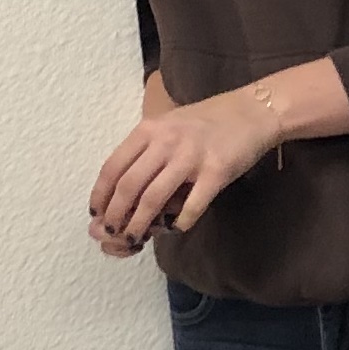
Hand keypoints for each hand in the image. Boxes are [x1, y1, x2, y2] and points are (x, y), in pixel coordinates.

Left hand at [89, 87, 274, 253]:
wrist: (253, 111)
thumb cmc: (208, 121)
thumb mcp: (169, 126)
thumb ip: (147, 151)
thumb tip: (123, 189)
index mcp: (149, 130)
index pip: (113, 167)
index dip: (100, 195)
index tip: (95, 213)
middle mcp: (166, 141)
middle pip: (128, 185)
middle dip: (114, 215)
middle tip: (110, 233)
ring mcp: (191, 156)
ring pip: (153, 198)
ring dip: (139, 223)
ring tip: (133, 238)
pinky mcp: (216, 171)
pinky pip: (192, 205)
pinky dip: (179, 222)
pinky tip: (175, 229)